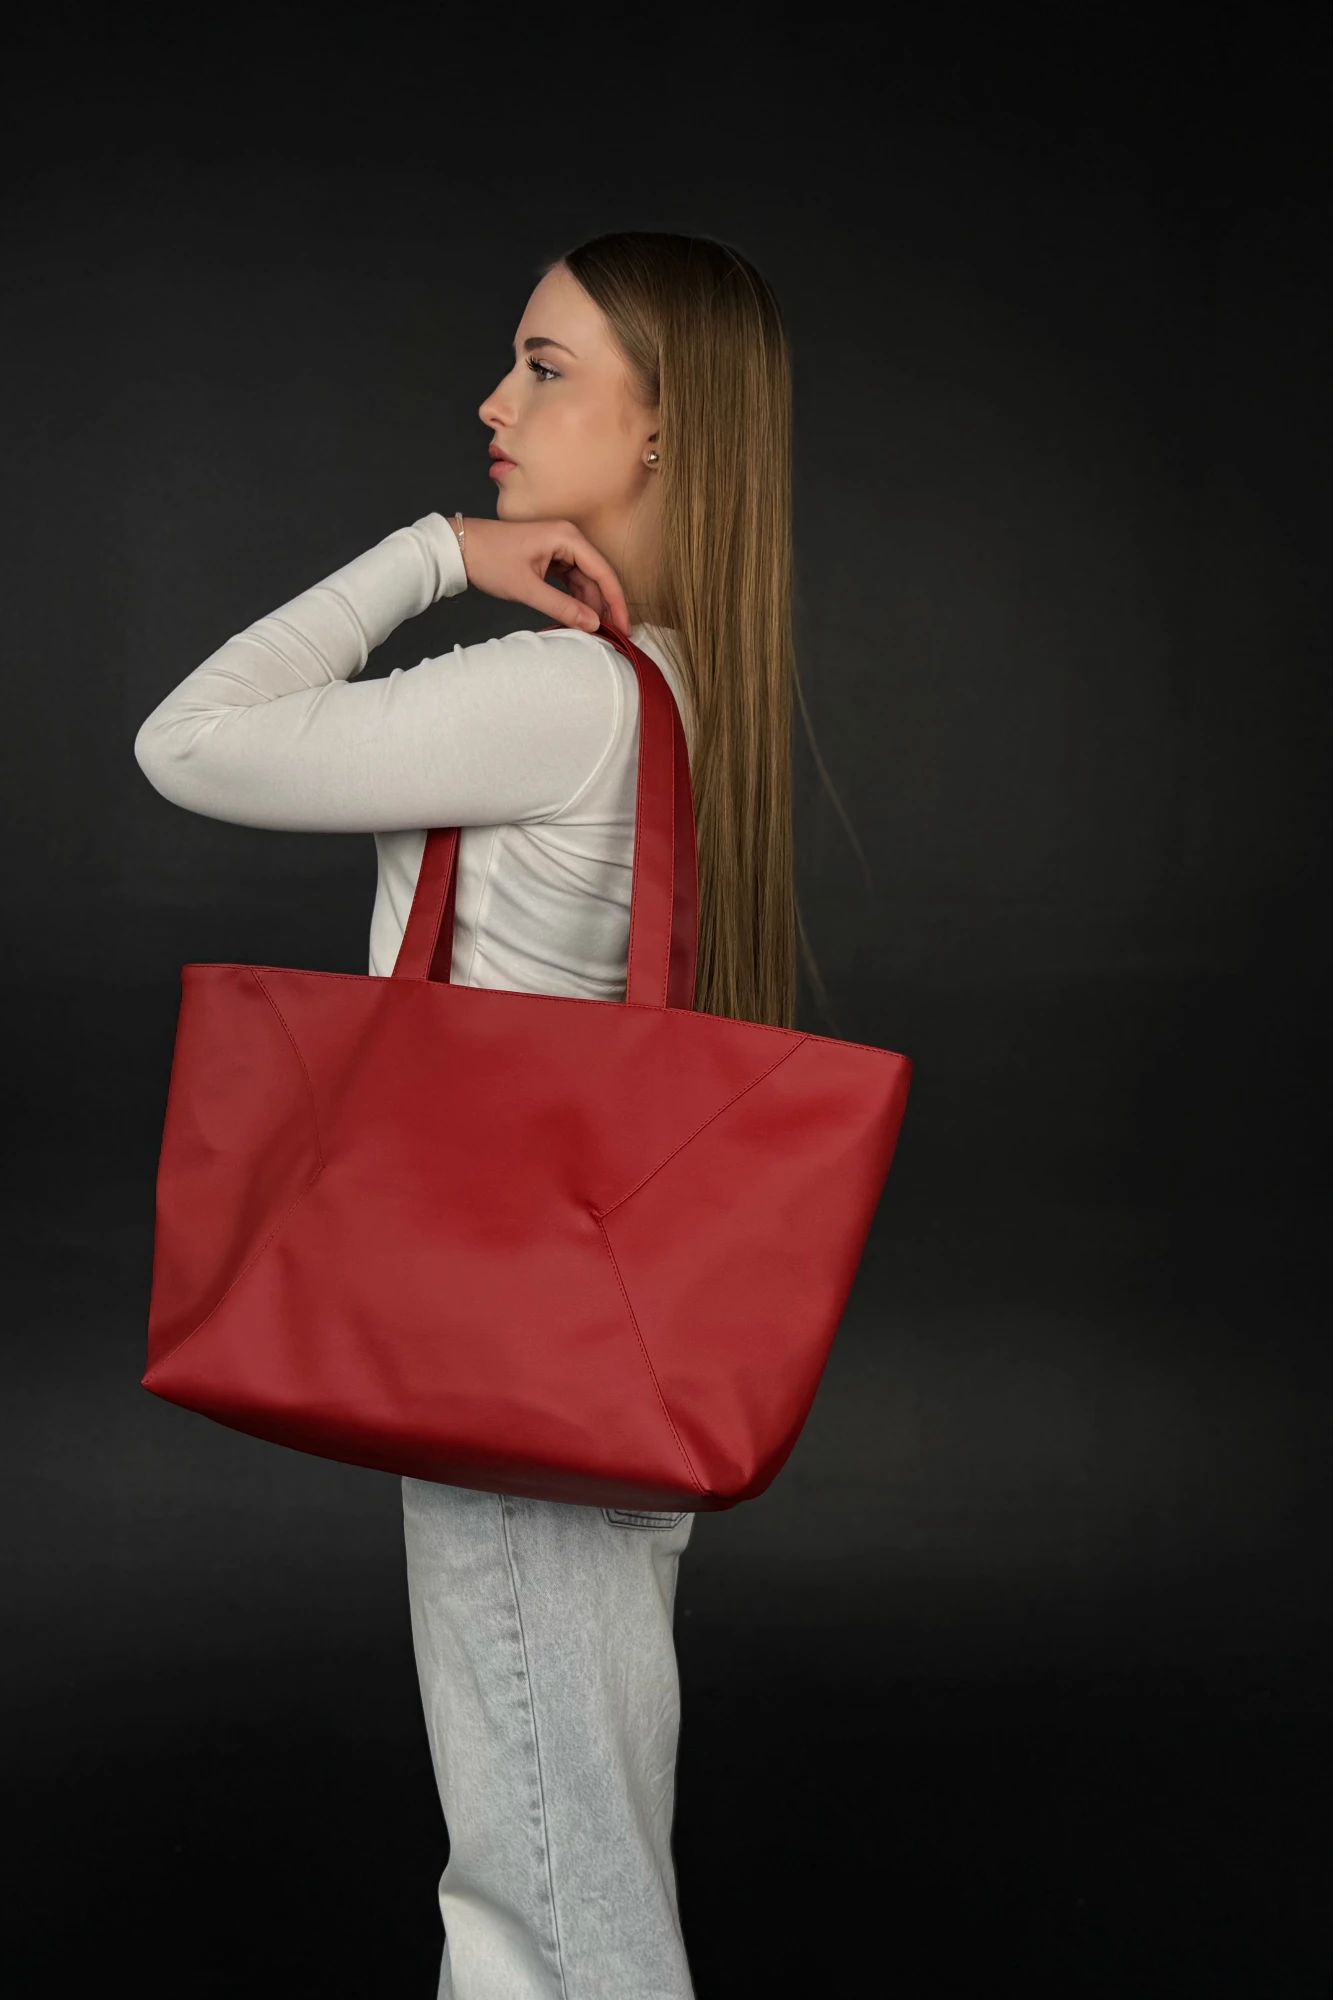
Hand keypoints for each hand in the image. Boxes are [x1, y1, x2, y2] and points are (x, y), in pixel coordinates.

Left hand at [450, 517, 630, 637]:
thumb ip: (562, 607)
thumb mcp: (527, 588)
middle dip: (604, 606)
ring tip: (593, 631)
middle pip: (598, 576)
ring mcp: (560, 547)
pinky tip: (577, 617)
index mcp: (567, 538)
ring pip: (585, 580)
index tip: (624, 627)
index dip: (617, 602)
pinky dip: (575, 599)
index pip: (604, 572)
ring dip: (589, 604)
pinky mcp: (550, 557)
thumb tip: (593, 624)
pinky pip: (571, 580)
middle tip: (612, 635)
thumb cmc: (490, 559)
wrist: (460, 547)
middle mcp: (569, 539)